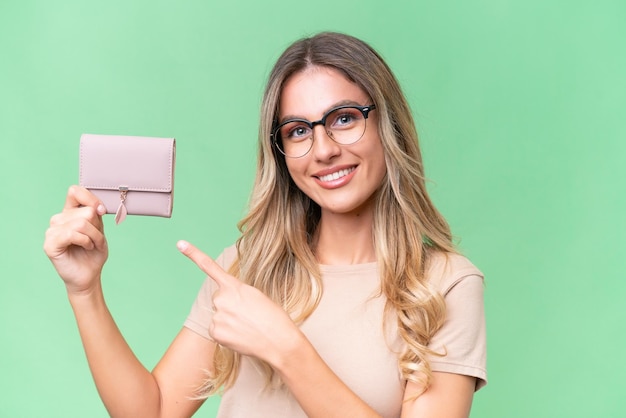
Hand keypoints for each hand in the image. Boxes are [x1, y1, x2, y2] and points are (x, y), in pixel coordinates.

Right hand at [43, 185, 108, 294]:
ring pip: (82, 223)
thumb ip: (96, 215)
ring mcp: (52, 231)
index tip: (101, 211)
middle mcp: (59, 219)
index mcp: (70, 213)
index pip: (75, 191)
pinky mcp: (50, 243)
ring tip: (92, 245)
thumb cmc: (93, 253)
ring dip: (94, 237)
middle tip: (96, 240)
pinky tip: (85, 247)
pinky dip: (86, 241)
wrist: (89, 275)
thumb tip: (96, 207)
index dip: (91, 199)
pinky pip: (72, 234)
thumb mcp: (99, 230)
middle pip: (86, 211)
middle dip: (98, 228)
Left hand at [176, 240, 301, 364]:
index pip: (210, 267)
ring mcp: (217, 316)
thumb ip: (237, 293)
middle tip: (248, 315)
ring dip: (229, 320)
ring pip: (218, 316)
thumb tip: (225, 304)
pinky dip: (226, 333)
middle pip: (219, 299)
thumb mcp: (256, 296)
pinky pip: (216, 330)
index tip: (180, 244)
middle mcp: (222, 298)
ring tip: (247, 327)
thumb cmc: (272, 317)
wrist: (278, 340)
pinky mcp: (215, 332)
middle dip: (229, 305)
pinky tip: (240, 335)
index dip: (193, 254)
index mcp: (234, 286)